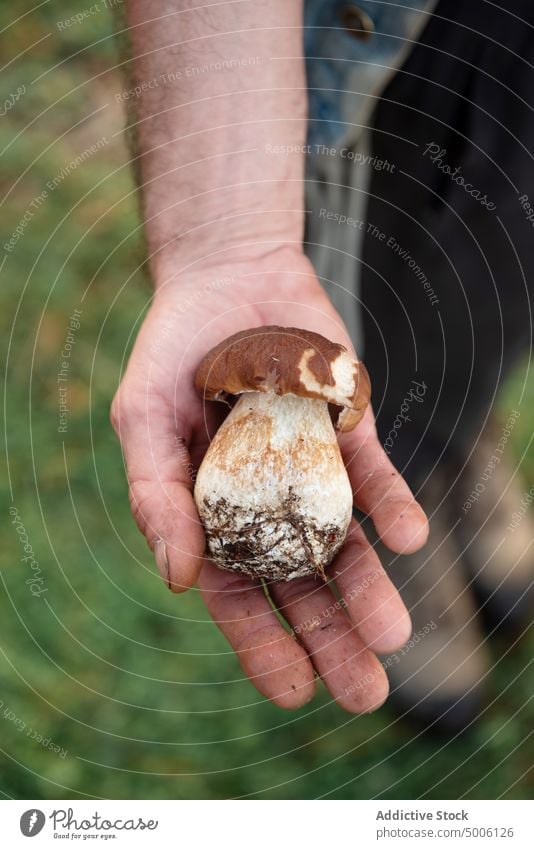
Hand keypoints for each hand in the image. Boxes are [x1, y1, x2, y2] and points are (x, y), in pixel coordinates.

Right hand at [111, 247, 428, 712]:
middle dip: (331, 637)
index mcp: (213, 512)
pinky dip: (391, 505)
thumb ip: (156, 496)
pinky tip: (406, 538)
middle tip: (364, 694)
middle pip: (302, 583)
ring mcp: (312, 469)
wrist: (226, 275)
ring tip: (393, 636)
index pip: (240, 593)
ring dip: (370, 588)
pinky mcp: (349, 430)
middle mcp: (268, 502)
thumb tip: (178, 577)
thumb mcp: (144, 422)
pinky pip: (373, 475)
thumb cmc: (170, 353)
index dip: (265, 643)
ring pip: (346, 542)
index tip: (294, 693)